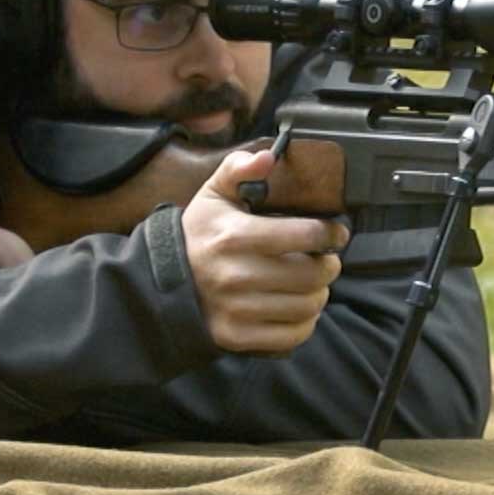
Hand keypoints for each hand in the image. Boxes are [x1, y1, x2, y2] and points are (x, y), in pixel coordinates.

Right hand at [182, 149, 348, 354]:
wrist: (158, 283)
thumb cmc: (197, 236)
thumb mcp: (212, 195)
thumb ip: (238, 169)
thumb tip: (267, 157)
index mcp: (236, 236)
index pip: (306, 235)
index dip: (331, 234)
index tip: (335, 234)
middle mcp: (237, 275)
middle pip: (313, 275)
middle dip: (329, 266)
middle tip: (325, 261)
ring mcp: (237, 309)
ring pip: (307, 307)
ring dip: (319, 294)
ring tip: (312, 284)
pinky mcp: (237, 336)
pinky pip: (292, 335)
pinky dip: (304, 323)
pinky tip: (297, 308)